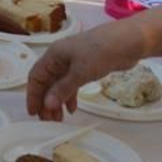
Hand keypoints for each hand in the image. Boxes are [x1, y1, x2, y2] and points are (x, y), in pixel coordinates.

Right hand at [25, 24, 143, 120]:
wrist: (129, 41)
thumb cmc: (101, 50)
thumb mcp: (80, 72)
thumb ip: (63, 89)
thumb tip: (47, 105)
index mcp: (53, 55)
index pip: (36, 77)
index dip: (33, 95)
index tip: (33, 113)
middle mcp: (60, 59)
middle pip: (47, 82)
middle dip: (45, 101)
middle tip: (47, 120)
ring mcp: (73, 63)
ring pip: (59, 85)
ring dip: (57, 101)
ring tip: (59, 119)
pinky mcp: (86, 68)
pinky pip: (72, 85)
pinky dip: (70, 97)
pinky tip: (73, 109)